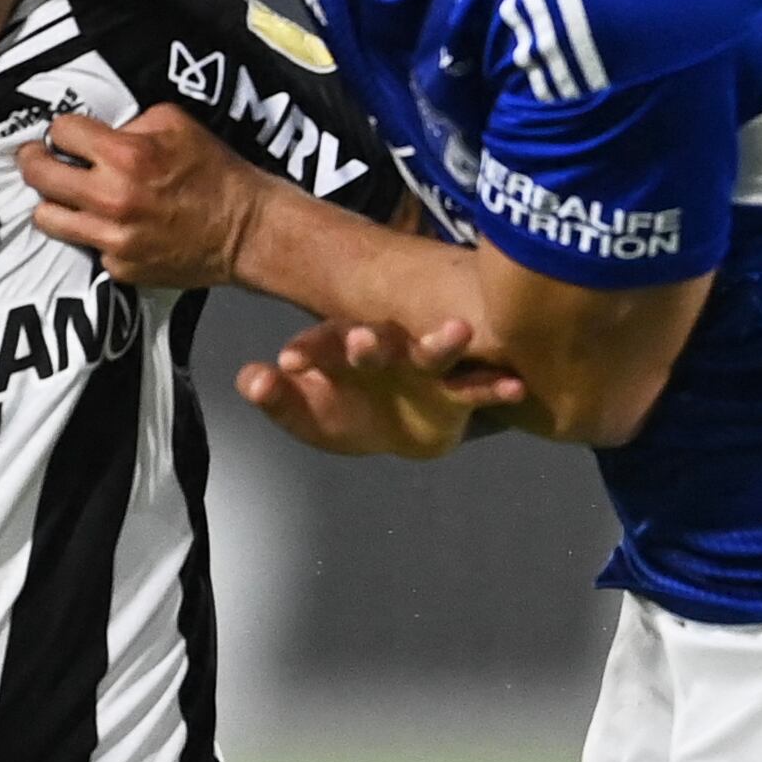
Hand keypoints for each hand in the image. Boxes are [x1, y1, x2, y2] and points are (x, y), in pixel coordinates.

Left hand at [18, 106, 263, 290]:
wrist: (244, 231)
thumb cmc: (215, 174)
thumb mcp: (176, 124)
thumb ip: (129, 122)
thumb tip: (96, 133)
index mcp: (125, 157)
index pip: (61, 132)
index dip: (63, 129)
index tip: (67, 134)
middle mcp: (111, 200)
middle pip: (38, 176)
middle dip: (32, 161)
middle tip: (34, 157)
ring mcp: (112, 239)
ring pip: (47, 218)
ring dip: (52, 202)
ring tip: (64, 195)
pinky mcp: (119, 267)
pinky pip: (84, 245)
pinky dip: (90, 233)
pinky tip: (110, 224)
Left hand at [232, 317, 525, 461]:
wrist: (397, 428)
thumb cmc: (348, 411)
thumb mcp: (306, 412)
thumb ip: (276, 396)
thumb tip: (248, 376)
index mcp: (343, 349)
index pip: (322, 343)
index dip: (307, 351)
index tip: (287, 362)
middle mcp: (387, 351)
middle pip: (379, 341)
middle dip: (372, 341)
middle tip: (363, 340)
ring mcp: (425, 370)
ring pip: (435, 351)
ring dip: (444, 341)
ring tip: (457, 332)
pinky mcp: (457, 393)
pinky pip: (478, 388)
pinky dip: (495, 387)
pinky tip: (514, 386)